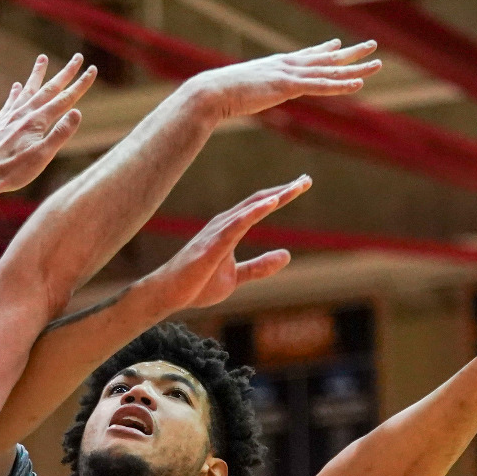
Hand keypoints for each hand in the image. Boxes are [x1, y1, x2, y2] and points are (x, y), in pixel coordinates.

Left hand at [0, 54, 99, 223]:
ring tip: (42, 58)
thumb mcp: (43, 155)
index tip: (91, 70)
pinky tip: (17, 86)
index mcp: (37, 121)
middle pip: (48, 89)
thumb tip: (77, 112)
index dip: (80, 84)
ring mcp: (9, 117)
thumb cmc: (15, 170)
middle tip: (77, 57)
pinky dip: (15, 93)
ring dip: (37, 75)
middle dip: (65, 73)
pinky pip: (9, 103)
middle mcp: (24, 113)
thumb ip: (60, 133)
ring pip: (27, 90)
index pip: (65, 99)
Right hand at [142, 176, 308, 312]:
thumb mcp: (236, 277)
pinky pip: (236, 225)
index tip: (302, 184)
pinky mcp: (212, 245)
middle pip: (259, 201)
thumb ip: (260, 266)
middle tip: (307, 180)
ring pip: (250, 209)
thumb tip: (288, 255)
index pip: (260, 206)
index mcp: (230, 228)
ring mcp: (217, 232)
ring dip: (274, 197)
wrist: (169, 295)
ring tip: (295, 188)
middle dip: (284, 190)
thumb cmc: (197, 284)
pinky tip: (271, 204)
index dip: (282, 195)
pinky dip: (254, 212)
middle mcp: (224, 224)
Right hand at [183, 39, 380, 123]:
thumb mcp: (244, 89)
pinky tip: (358, 84)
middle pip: (326, 59)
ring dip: (356, 68)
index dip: (325, 50)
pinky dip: (341, 86)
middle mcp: (288, 65)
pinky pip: (321, 87)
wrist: (214, 92)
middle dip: (351, 53)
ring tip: (377, 63)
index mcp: (278, 66)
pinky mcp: (289, 87)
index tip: (337, 45)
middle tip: (372, 45)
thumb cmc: (223, 94)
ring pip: (331, 71)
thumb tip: (251, 93)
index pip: (307, 56)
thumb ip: (254, 89)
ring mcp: (290, 75)